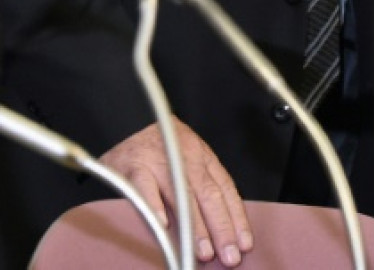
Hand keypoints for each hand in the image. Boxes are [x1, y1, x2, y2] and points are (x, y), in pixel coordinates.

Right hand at [100, 119, 252, 265]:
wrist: (129, 117)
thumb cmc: (161, 144)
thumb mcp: (190, 157)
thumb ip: (203, 185)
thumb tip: (219, 225)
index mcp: (203, 158)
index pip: (226, 190)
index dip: (237, 218)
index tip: (244, 243)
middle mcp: (186, 160)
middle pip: (209, 196)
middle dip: (222, 228)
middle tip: (230, 256)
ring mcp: (160, 162)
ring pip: (182, 195)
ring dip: (194, 226)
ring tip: (203, 252)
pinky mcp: (133, 166)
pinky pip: (145, 188)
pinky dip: (154, 206)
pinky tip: (163, 226)